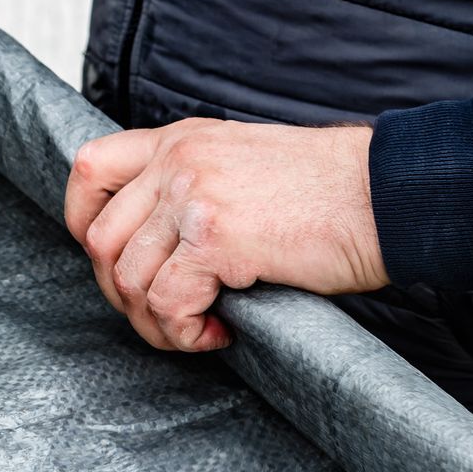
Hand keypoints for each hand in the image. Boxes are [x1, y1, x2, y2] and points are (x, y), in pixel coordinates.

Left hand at [63, 119, 386, 350]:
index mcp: (181, 138)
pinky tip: (220, 333)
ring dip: (158, 322)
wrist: (389, 194)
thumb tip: (157, 248)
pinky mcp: (215, 237)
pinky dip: (186, 332)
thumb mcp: (245, 165)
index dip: (83, 225)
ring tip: (200, 329)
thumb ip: (194, 188)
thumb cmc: (333, 193)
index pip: (88, 168)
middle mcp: (178, 160)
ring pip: (129, 278)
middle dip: (123, 294)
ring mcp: (192, 195)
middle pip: (100, 239)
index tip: (111, 262)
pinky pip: (167, 303)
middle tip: (169, 316)